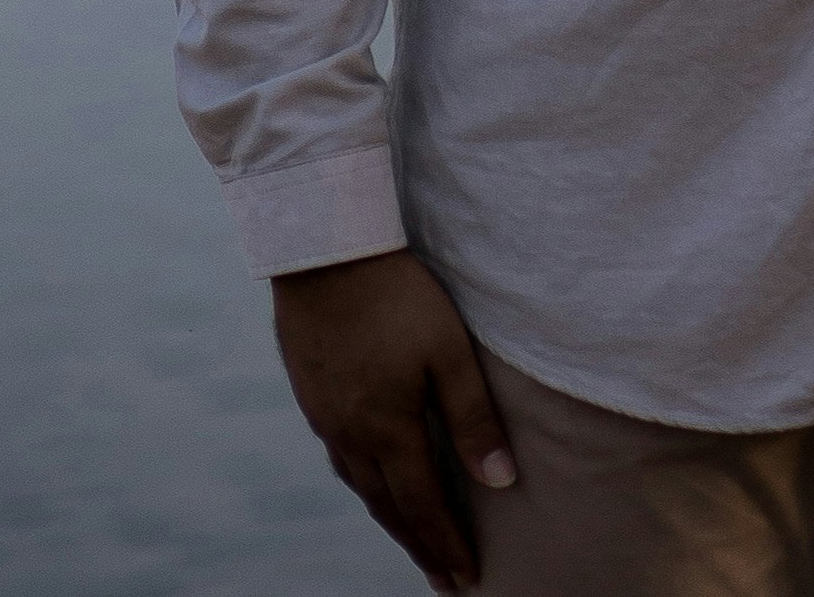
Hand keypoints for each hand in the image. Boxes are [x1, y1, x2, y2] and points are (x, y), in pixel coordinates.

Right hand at [271, 248, 519, 586]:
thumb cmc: (395, 295)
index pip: (424, 506)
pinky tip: (372, 479)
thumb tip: (501, 482)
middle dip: (421, 547)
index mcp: (388, 430)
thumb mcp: (447, 351)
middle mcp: (351, 435)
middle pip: (390, 508)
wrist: (322, 250)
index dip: (447, 545)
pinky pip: (341, 459)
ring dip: (392, 519)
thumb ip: (473, 418)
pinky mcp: (311, 395)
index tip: (468, 580)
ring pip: (362, 487)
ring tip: (414, 540)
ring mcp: (325, 418)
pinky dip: (365, 484)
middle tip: (445, 580)